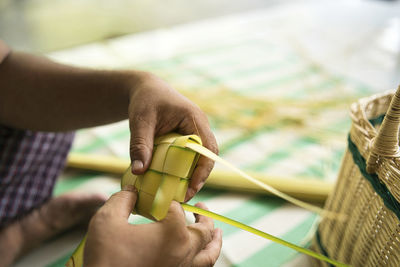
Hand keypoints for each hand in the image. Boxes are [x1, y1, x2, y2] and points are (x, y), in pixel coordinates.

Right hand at [84, 187, 222, 266]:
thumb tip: (132, 191)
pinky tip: (203, 255)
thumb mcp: (107, 221)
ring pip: (209, 253)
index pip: (177, 208)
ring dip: (214, 239)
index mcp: (173, 232)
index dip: (167, 200)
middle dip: (202, 215)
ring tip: (218, 231)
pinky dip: (207, 258)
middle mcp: (185, 251)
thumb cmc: (106, 258)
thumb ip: (122, 200)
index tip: (157, 197)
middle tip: (200, 206)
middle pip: (202, 229)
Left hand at [128, 72, 217, 200]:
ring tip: (178, 194)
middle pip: (207, 157)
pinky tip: (172, 181)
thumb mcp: (140, 121)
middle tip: (183, 197)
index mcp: (195, 119)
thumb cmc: (144, 101)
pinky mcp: (188, 138)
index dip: (203, 171)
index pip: (208, 149)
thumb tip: (139, 172)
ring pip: (200, 158)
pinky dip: (184, 169)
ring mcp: (195, 132)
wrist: (145, 90)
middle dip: (198, 178)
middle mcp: (200, 126)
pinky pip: (191, 156)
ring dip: (192, 175)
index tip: (190, 189)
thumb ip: (140, 144)